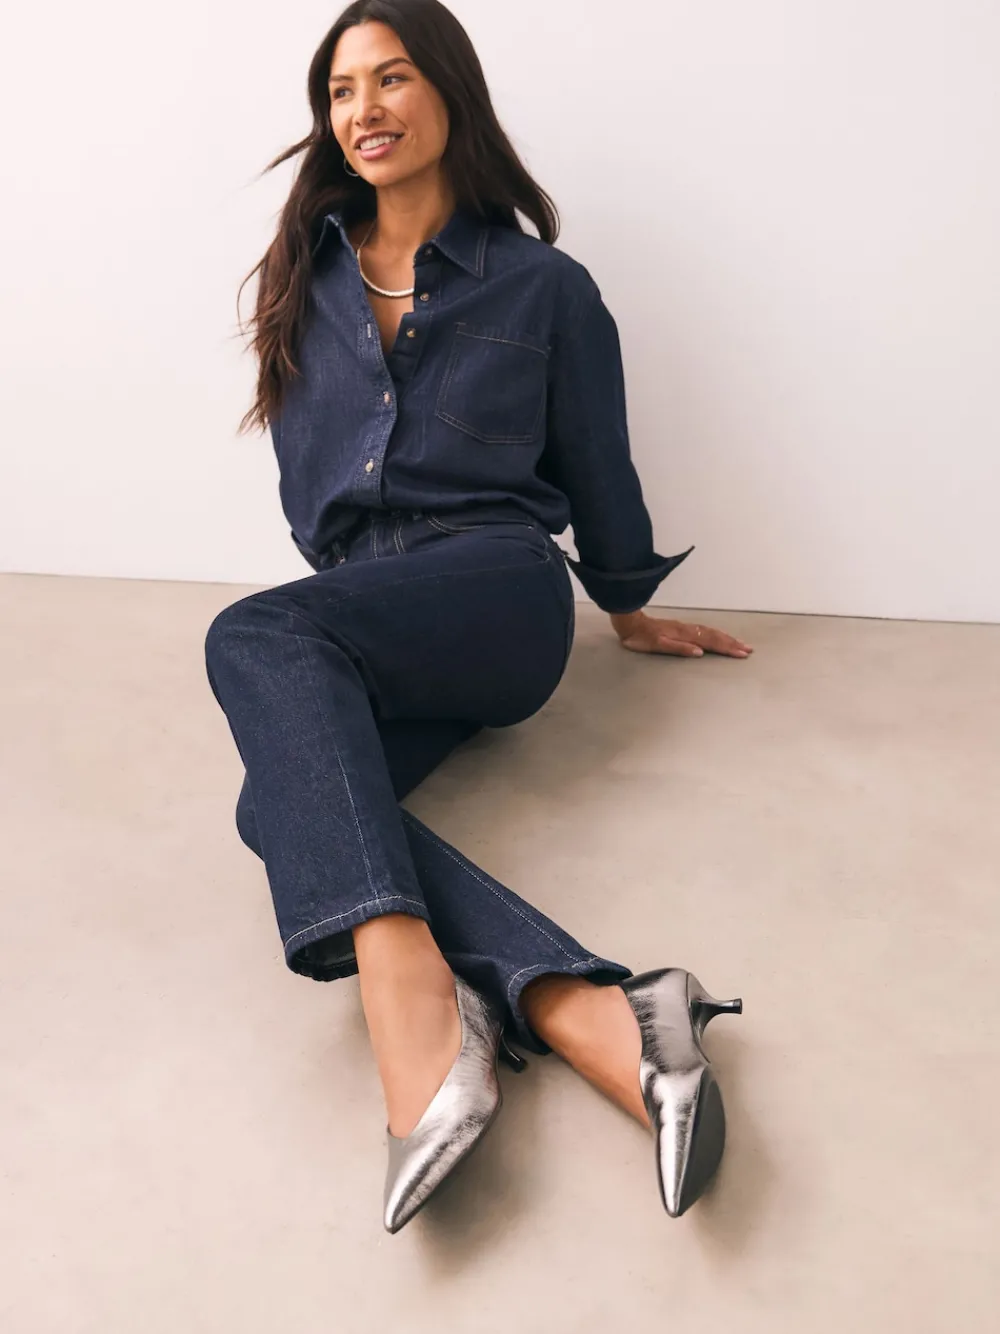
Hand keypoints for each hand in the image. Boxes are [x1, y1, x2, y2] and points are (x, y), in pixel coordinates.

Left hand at [609, 610, 752, 657]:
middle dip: (732, 643)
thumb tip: (700, 652)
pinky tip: (719, 637)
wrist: (629, 623)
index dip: (727, 648)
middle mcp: (688, 630)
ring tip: (740, 643)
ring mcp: (685, 628)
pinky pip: (704, 631)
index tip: (742, 653)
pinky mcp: (681, 628)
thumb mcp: (657, 646)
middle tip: (748, 649)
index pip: (710, 642)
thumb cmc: (641, 638)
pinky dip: (715, 634)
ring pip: (711, 632)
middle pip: (714, 636)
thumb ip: (679, 648)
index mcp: (684, 635)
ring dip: (726, 638)